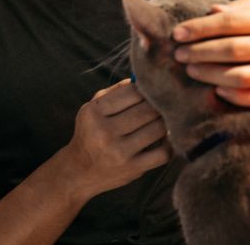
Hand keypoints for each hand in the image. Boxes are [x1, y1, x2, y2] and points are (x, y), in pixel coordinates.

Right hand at [64, 79, 170, 198]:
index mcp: (93, 112)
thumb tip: (142, 79)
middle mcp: (104, 132)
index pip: (131, 92)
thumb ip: (115, 92)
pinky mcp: (133, 169)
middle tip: (165, 103)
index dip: (146, 89)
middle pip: (147, 110)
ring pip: (157, 129)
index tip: (152, 89)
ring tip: (164, 118)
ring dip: (165, 122)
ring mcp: (119, 152)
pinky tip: (164, 138)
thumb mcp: (93, 108)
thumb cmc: (90, 132)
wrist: (79, 170)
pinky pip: (163, 153)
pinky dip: (169, 143)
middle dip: (158, 105)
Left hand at [172, 0, 249, 106]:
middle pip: (232, 51)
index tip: (177, 33)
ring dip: (210, 75)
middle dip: (199, 52)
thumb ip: (239, 7)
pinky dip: (233, 96)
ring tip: (191, 69)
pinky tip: (216, 88)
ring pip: (241, 77)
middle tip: (178, 54)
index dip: (200, 29)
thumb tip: (210, 12)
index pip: (230, 23)